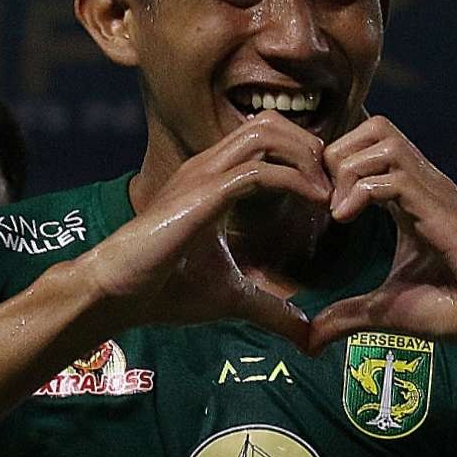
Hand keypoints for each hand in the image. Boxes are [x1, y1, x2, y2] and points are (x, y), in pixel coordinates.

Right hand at [75, 112, 331, 346]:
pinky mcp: (203, 194)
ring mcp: (204, 174)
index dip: (306, 155)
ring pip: (267, 133)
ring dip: (308, 156)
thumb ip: (271, 310)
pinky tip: (319, 202)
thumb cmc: (164, 290)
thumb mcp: (232, 297)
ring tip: (330, 191)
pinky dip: (296, 180)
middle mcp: (209, 166)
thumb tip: (305, 334)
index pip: (267, 138)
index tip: (333, 191)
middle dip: (313, 147)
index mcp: (214, 179)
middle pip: (271, 122)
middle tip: (338, 186)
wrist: (118, 294)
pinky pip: (259, 170)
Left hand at [305, 117, 456, 351]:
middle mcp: (423, 186)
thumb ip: (347, 315)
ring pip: (384, 139)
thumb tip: (309, 340)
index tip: (317, 206)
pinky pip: (396, 176)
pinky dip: (360, 190)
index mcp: (409, 198)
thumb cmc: (455, 309)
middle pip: (376, 126)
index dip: (335, 165)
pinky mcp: (443, 212)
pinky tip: (345, 219)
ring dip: (347, 169)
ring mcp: (435, 194)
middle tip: (323, 200)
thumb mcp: (386, 310)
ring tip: (336, 211)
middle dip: (337, 155)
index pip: (369, 147)